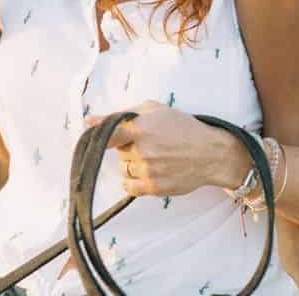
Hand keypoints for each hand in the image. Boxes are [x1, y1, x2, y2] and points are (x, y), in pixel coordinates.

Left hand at [90, 101, 248, 197]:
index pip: (108, 134)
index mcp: (141, 127)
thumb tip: (89, 120)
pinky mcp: (153, 187)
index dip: (97, 135)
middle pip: (119, 152)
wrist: (209, 152)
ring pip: (124, 169)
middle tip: (150, 143)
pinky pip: (128, 186)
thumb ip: (123, 113)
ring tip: (155, 157)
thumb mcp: (156, 110)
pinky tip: (149, 171)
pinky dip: (134, 180)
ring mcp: (147, 170)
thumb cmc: (182, 127)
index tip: (90, 134)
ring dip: (133, 164)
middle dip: (129, 147)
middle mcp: (142, 150)